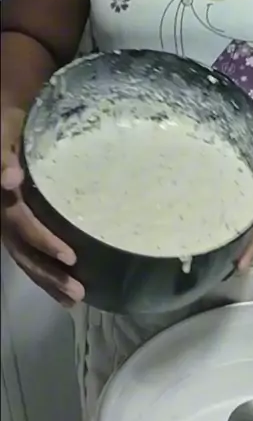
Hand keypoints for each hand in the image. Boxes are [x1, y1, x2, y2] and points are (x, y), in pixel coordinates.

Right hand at [1, 105, 83, 305]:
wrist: (5, 122)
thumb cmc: (11, 120)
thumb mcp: (5, 129)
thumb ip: (3, 152)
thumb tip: (8, 181)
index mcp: (2, 195)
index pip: (21, 224)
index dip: (43, 241)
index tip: (71, 256)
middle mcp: (1, 213)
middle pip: (22, 251)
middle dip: (48, 274)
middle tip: (77, 293)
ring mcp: (7, 222)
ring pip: (24, 258)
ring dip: (48, 281)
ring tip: (75, 299)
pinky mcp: (16, 226)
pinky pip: (27, 254)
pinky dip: (44, 273)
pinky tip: (64, 291)